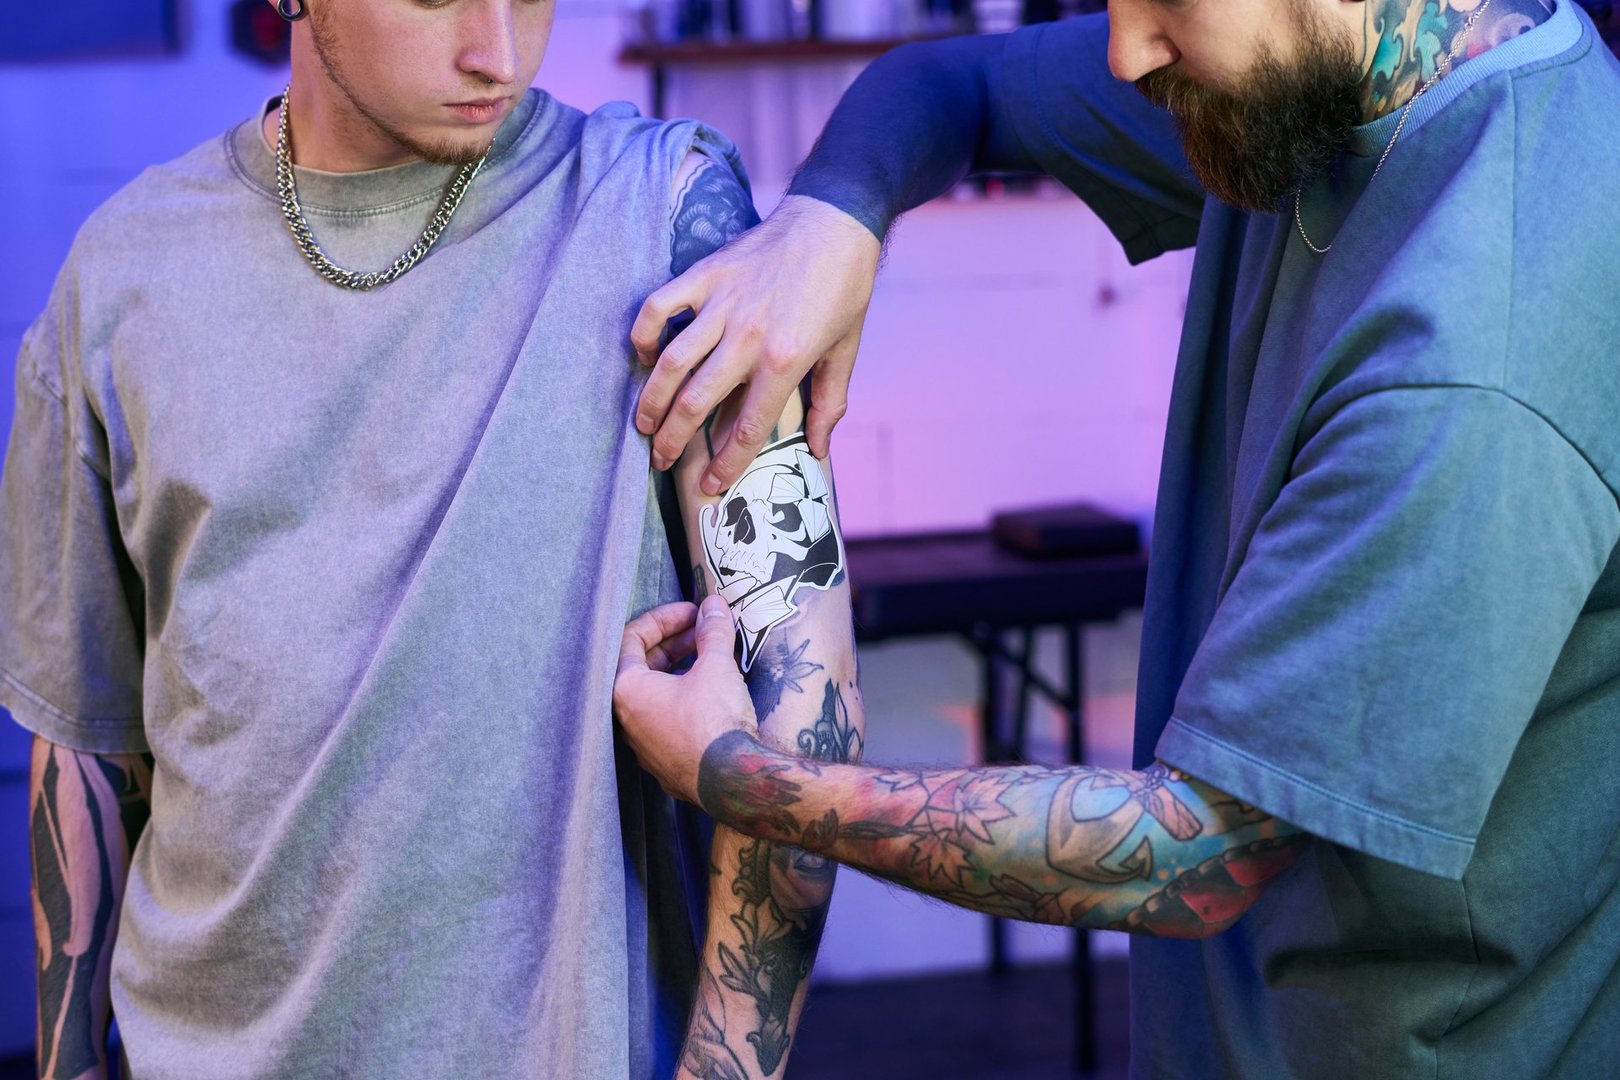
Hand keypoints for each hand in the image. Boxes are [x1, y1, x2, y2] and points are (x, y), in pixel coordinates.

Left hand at [614, 596, 758, 804]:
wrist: (733, 781)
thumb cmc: (715, 721)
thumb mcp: (717, 667)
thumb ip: (712, 631)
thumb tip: (715, 606)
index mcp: (627, 690)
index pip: (631, 638)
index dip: (664, 618)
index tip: (693, 612)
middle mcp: (627, 719)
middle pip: (642, 666)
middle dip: (675, 643)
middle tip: (704, 630)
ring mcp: (644, 745)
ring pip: (656, 695)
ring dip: (681, 671)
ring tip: (712, 659)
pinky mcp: (664, 762)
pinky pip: (667, 720)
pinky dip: (685, 698)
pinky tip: (713, 694)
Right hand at [631, 195, 881, 493]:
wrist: (834, 222)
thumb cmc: (843, 289)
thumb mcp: (845, 351)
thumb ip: (829, 403)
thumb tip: (818, 449)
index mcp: (784, 362)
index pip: (747, 429)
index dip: (726, 464)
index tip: (710, 486)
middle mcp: (747, 338)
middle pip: (696, 403)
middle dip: (673, 441)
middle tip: (661, 460)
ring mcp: (721, 305)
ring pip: (670, 363)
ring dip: (651, 400)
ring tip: (644, 424)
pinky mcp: (705, 275)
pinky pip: (660, 307)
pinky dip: (644, 333)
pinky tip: (644, 356)